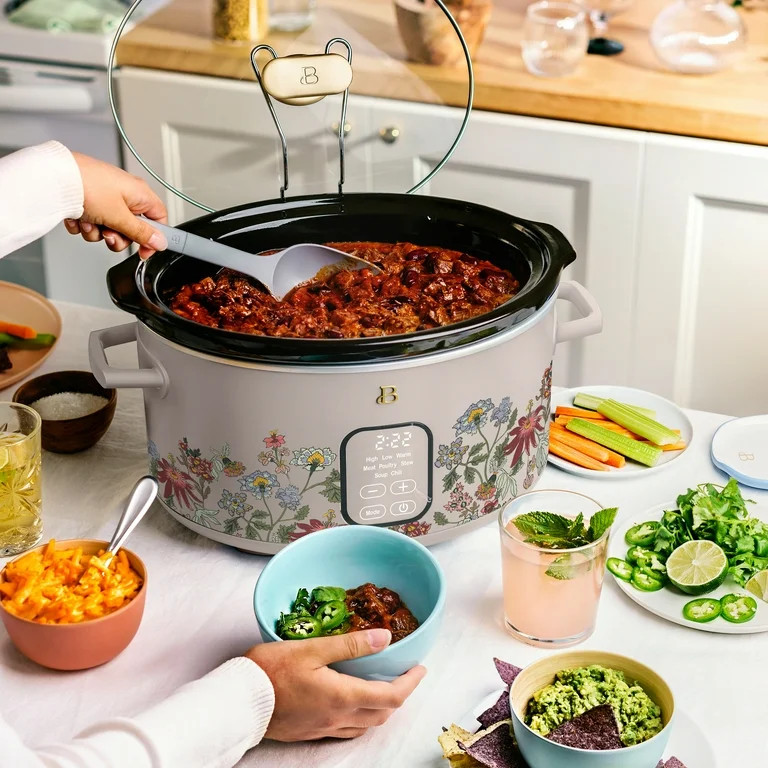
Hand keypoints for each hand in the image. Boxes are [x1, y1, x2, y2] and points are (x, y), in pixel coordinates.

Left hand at [64, 152, 167, 259]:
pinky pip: (93, 222)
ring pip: (110, 228)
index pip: (159, 220)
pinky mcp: (89, 200)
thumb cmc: (89, 186)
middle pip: (132, 229)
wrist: (55, 177)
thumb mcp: (120, 217)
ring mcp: (106, 197)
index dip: (154, 238)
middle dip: (118, 237)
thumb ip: (141, 233)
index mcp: (140, 193)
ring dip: (97, 232)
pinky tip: (78, 218)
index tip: (145, 251)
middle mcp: (125, 194)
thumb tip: (159, 242)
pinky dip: (85, 224)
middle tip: (108, 235)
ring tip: (88, 222)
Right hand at [246, 628, 425, 740]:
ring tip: (383, 687)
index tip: (420, 669)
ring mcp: (323, 728)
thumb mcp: (312, 648)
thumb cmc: (271, 670)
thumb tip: (385, 638)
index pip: (391, 697)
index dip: (411, 683)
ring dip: (381, 709)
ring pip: (366, 725)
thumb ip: (351, 645)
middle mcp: (338, 717)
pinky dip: (360, 718)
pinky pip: (346, 730)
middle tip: (405, 675)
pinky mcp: (310, 731)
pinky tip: (352, 704)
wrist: (239, 700)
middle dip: (400, 696)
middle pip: (383, 714)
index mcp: (342, 696)